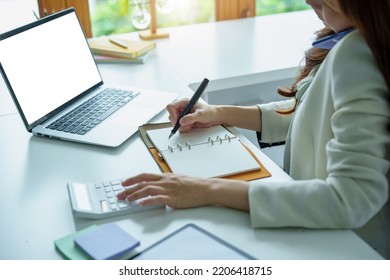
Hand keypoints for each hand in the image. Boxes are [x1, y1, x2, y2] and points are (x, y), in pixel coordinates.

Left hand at [117, 173, 249, 210]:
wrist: (206, 188)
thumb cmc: (194, 185)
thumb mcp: (177, 179)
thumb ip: (166, 182)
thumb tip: (157, 185)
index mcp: (166, 176)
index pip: (145, 175)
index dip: (133, 179)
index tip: (123, 182)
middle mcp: (165, 181)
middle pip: (143, 183)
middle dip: (129, 188)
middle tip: (119, 194)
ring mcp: (169, 189)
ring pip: (148, 190)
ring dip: (135, 194)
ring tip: (127, 199)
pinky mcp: (174, 198)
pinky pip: (158, 199)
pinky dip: (148, 201)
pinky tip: (141, 204)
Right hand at [166, 99, 219, 132]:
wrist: (215, 117)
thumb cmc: (209, 111)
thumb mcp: (200, 114)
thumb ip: (191, 117)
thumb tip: (182, 121)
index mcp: (184, 103)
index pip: (171, 107)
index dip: (172, 114)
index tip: (177, 121)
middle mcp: (182, 109)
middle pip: (172, 116)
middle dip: (178, 122)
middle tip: (185, 124)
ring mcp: (183, 116)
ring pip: (175, 123)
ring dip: (182, 126)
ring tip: (190, 125)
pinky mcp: (185, 122)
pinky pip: (180, 127)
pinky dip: (185, 129)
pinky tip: (191, 126)